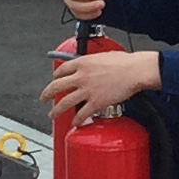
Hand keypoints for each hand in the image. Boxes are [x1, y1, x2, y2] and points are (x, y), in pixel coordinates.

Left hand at [43, 46, 160, 123]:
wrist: (135, 71)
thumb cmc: (125, 62)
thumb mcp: (104, 56)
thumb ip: (94, 62)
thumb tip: (93, 66)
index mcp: (82, 63)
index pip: (62, 70)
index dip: (55, 76)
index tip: (54, 79)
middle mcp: (81, 76)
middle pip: (57, 86)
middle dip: (47, 93)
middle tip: (43, 98)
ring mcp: (87, 90)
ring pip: (65, 102)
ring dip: (56, 110)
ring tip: (52, 114)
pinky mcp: (96, 102)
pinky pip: (82, 113)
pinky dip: (77, 120)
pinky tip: (75, 123)